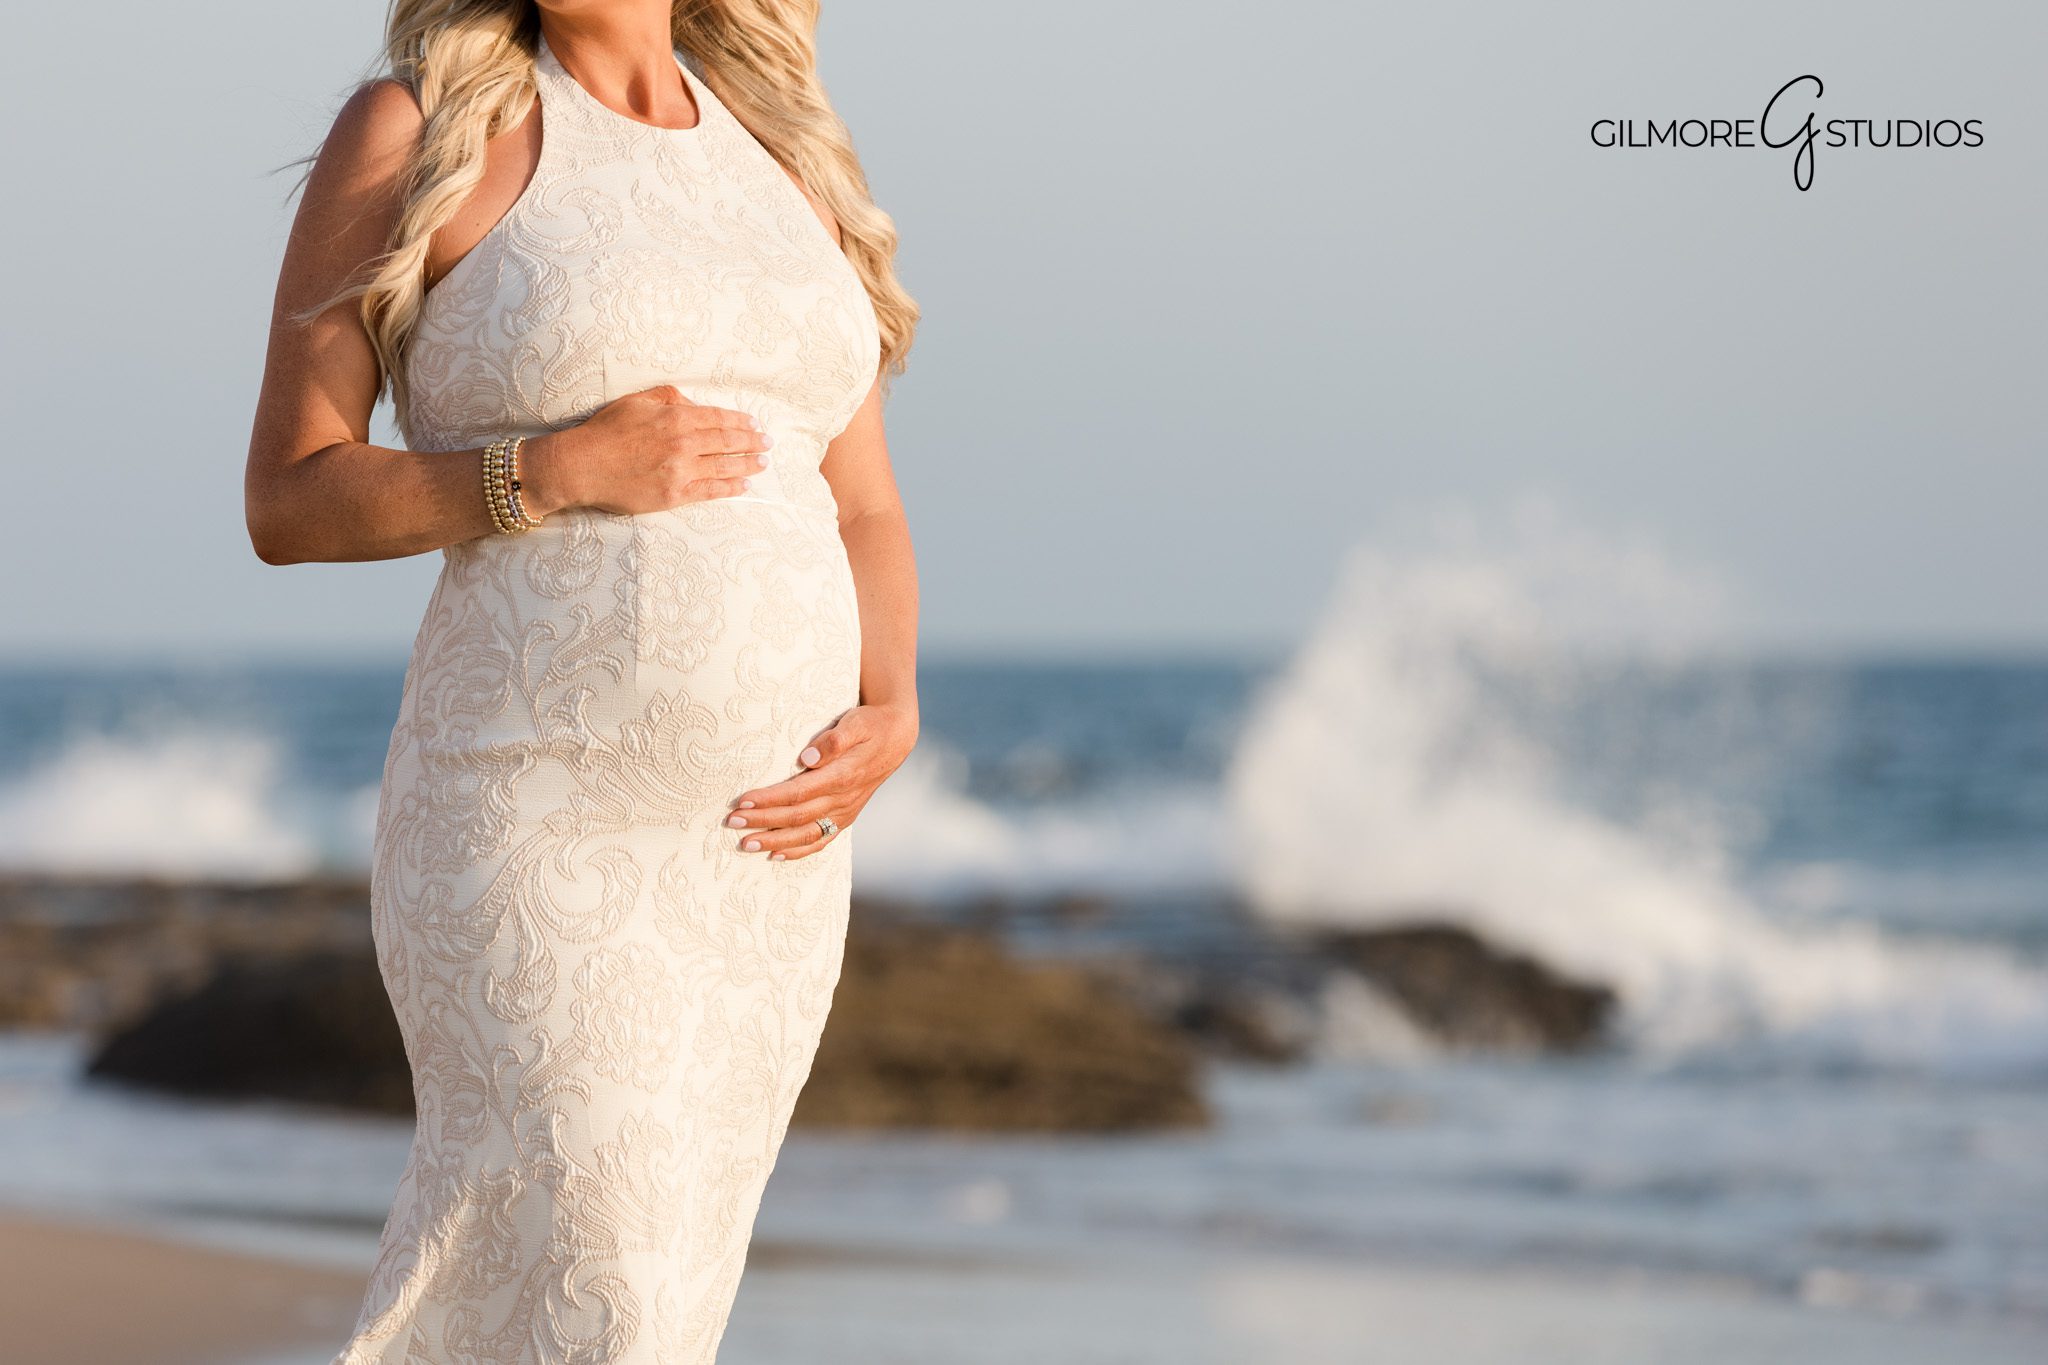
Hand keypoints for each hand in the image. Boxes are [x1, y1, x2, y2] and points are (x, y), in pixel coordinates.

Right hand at [518, 384, 772, 517]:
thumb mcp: (636, 401)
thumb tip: (691, 401)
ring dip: (748, 465)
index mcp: (675, 417)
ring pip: (724, 467)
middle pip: (727, 442)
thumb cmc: (605, 431)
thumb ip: (667, 397)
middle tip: (768, 443)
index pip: (719, 419)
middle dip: (752, 442)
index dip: (741, 422)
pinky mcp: (674, 495)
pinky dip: (730, 488)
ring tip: (763, 463)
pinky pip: (710, 492)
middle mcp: (682, 443)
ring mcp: (680, 471)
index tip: (755, 424)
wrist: (581, 466)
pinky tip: (744, 486)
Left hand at [724, 703, 919, 860]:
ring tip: (746, 844)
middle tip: (733, 822)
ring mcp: (845, 812)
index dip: (770, 799)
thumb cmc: (870, 725)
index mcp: (843, 775)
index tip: (742, 800)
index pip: (799, 792)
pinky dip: (798, 851)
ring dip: (775, 841)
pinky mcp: (845, 817)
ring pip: (806, 834)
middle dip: (762, 821)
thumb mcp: (856, 723)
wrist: (896, 738)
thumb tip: (806, 757)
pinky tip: (775, 855)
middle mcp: (843, 799)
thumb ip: (833, 740)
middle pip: (797, 816)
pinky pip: (821, 840)